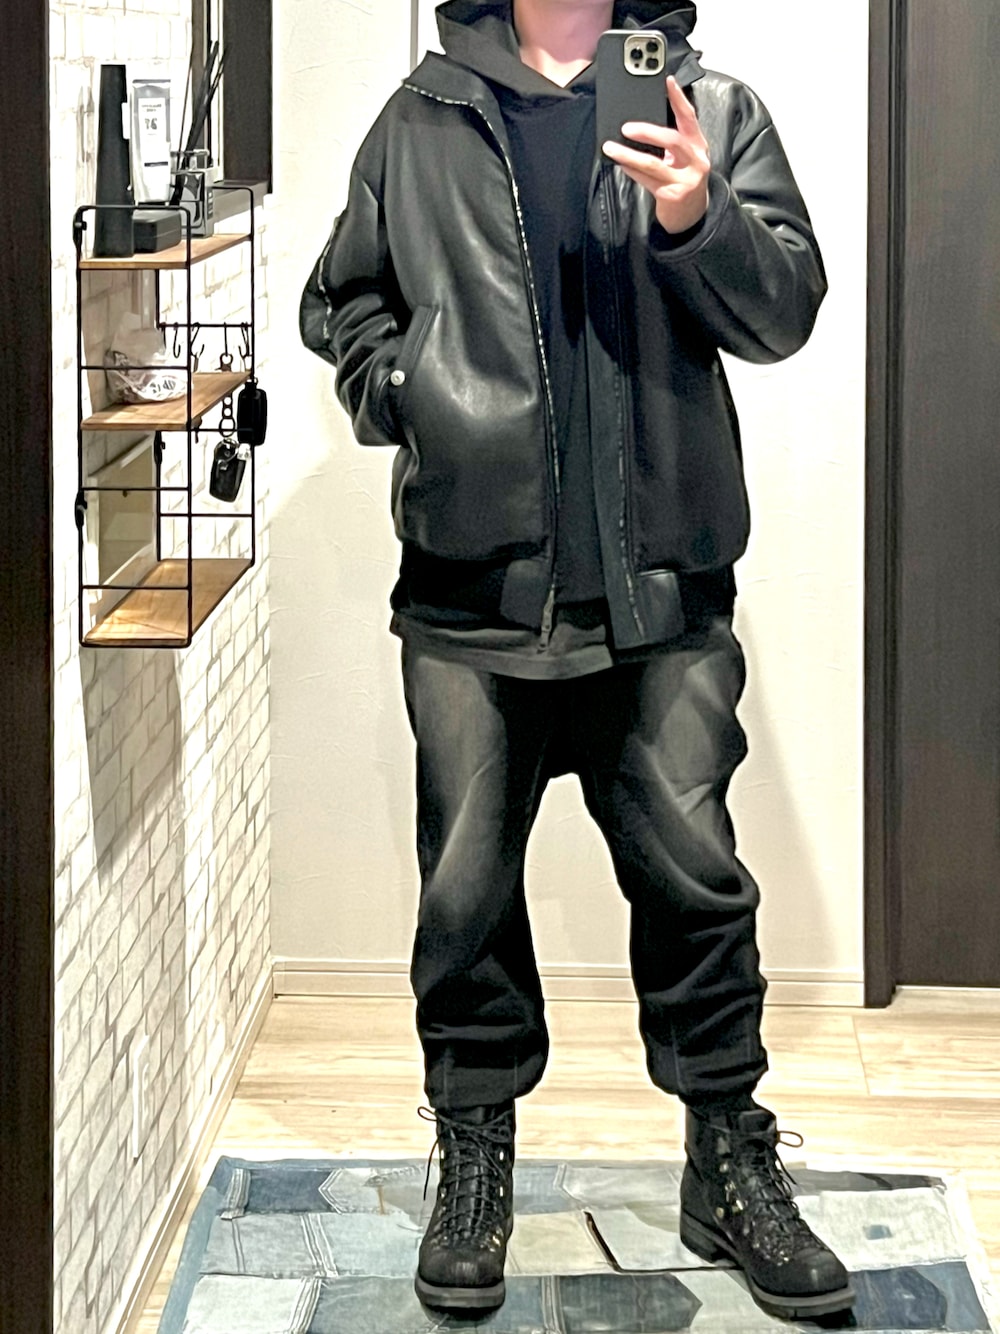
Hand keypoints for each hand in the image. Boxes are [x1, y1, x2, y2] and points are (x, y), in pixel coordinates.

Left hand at [602, 76, 710, 234]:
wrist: (692, 215)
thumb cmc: (684, 180)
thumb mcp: (683, 158)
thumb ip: (670, 143)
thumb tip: (640, 127)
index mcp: (698, 145)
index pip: (689, 117)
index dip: (679, 98)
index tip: (668, 81)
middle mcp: (696, 161)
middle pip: (672, 139)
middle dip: (647, 131)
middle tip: (626, 128)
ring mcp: (685, 179)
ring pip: (654, 163)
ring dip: (629, 154)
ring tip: (612, 147)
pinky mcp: (673, 195)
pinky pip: (647, 180)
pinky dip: (632, 171)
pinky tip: (621, 164)